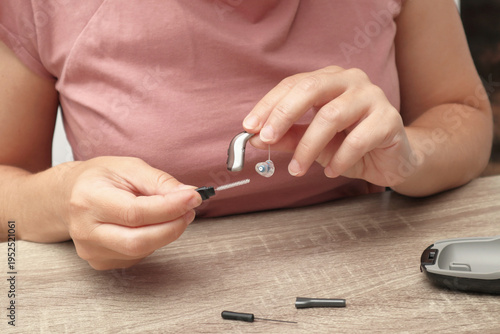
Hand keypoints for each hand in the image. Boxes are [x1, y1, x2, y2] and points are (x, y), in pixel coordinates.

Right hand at [60, 157, 201, 269]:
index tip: (194, 198)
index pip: (135, 213)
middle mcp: (86, 231)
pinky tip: (151, 225)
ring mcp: (91, 251)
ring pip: (142, 251)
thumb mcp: (130, 167)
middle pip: (139, 241)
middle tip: (190, 209)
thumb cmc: (100, 178)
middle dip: (173, 227)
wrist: (68, 196)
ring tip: (173, 213)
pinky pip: (138, 256)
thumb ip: (160, 182)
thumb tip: (189, 195)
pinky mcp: (101, 262)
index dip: (170, 207)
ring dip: (166, 233)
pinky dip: (154, 240)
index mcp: (88, 200)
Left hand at [243, 66, 412, 186]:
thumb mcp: (313, 142)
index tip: (249, 127)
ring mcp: (373, 97)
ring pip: (331, 115)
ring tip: (297, 169)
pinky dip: (339, 159)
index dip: (269, 105)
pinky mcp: (389, 119)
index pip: (293, 84)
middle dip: (283, 115)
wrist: (393, 158)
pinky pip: (357, 139)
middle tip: (266, 140)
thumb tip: (255, 139)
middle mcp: (351, 80)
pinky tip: (331, 171)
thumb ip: (288, 137)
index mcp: (329, 79)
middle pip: (311, 88)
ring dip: (308, 147)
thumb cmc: (350, 145)